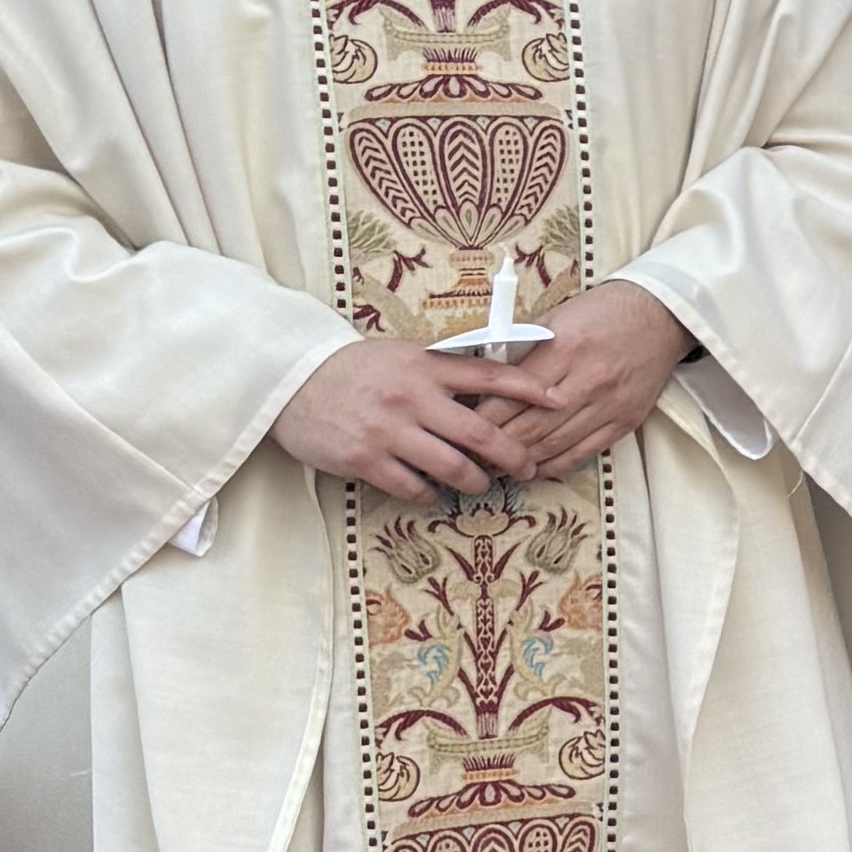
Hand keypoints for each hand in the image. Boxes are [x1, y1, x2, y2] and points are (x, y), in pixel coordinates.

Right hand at [268, 333, 545, 503]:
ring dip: (476, 482)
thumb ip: (441, 373)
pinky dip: (430, 494)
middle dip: (514, 456)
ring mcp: (390, 430)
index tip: (560, 401)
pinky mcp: (366, 459)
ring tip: (480, 485)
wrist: (292, 380)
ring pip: (453, 467)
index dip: (530, 389)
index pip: (490, 375)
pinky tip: (432, 491)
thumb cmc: (354, 370)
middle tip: (528, 467)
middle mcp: (412, 398)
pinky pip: (414, 487)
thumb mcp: (401, 357)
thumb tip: (490, 389)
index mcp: (425, 367)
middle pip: (481, 434)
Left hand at [481, 277, 696, 484]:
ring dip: (521, 461)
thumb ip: (525, 350)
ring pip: (554, 445)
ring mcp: (608, 404)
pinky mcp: (624, 421)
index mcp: (564, 347)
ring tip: (496, 467)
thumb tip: (488, 382)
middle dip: (495, 446)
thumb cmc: (604, 312)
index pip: (511, 395)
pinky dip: (554, 465)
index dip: (482, 417)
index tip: (463, 427)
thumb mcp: (557, 318)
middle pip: (529, 427)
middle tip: (472, 455)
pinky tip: (534, 468)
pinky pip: (582, 452)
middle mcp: (586, 380)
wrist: (661, 317)